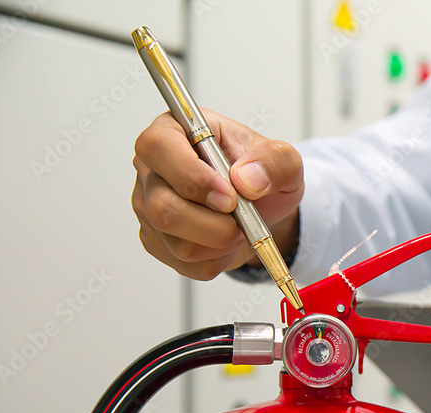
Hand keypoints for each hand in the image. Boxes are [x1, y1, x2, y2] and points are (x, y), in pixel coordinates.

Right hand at [132, 109, 303, 279]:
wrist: (262, 207)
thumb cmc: (260, 173)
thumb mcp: (282, 159)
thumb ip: (274, 161)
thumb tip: (247, 180)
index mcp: (173, 130)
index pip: (158, 148)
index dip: (193, 178)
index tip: (230, 198)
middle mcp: (152, 169)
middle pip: (162, 208)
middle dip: (214, 225)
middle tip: (241, 221)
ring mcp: (148, 206)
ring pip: (176, 242)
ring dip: (220, 243)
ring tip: (239, 228)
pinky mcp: (156, 239)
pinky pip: (185, 264)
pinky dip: (217, 260)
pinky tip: (227, 242)